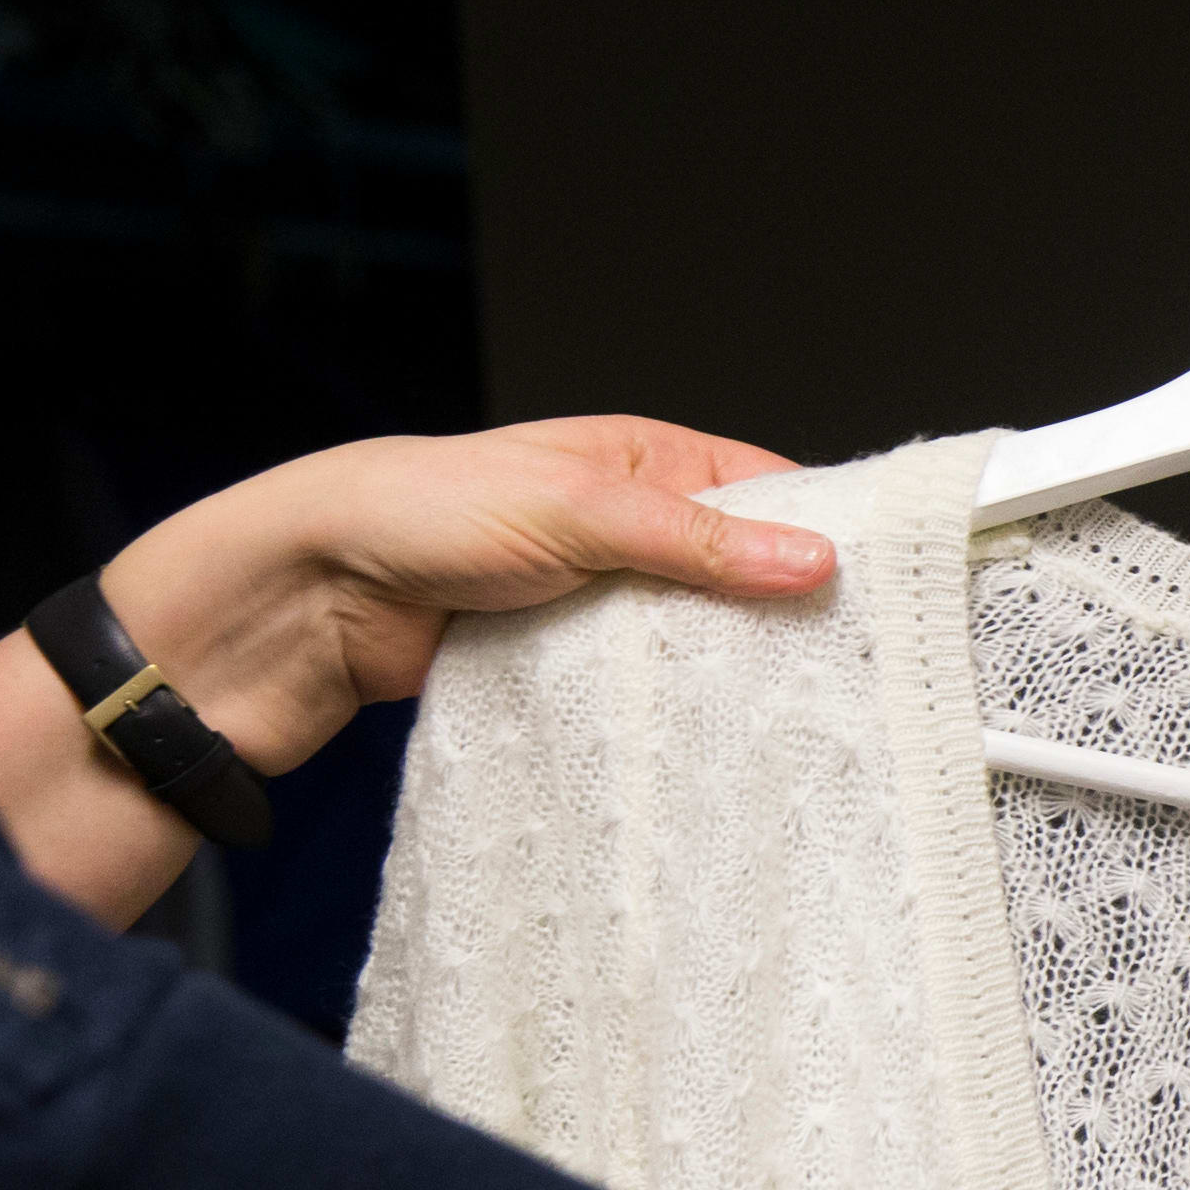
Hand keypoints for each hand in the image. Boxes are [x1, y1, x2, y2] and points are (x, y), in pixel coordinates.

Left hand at [99, 415, 836, 774]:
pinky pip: (642, 683)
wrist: (309, 593)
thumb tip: (811, 561)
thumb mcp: (577, 510)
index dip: (826, 535)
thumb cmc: (419, 511)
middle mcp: (630, 525)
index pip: (769, 491)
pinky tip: (700, 729)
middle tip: (846, 663)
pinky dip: (668, 704)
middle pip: (741, 571)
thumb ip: (696, 542)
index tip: (881, 589)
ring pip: (696, 634)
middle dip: (783, 612)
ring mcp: (601, 595)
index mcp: (643, 460)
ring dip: (723, 666)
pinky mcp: (568, 657)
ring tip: (784, 705)